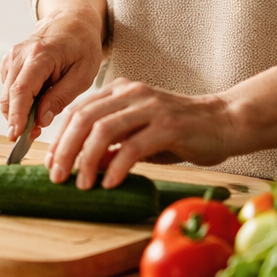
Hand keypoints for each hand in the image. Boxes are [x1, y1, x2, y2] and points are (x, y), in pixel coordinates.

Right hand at [1, 0, 107, 143]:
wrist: (71, 21)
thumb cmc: (82, 46)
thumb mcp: (83, 74)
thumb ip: (61, 97)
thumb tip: (41, 120)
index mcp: (41, 55)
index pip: (22, 90)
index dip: (16, 116)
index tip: (14, 136)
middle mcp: (20, 54)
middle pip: (9, 96)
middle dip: (17, 120)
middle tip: (34, 136)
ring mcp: (11, 57)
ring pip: (6, 95)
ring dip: (18, 112)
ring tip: (41, 118)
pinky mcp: (9, 63)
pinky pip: (9, 89)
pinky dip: (19, 101)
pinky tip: (37, 102)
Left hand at [44, 80, 237, 188]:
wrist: (225, 122)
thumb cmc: (181, 132)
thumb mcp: (140, 135)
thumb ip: (113, 144)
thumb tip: (83, 164)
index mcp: (120, 91)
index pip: (78, 110)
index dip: (60, 137)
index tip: (51, 163)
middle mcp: (132, 94)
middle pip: (84, 118)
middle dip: (65, 149)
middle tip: (57, 177)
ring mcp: (150, 108)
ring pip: (104, 130)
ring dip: (86, 159)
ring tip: (81, 184)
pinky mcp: (169, 126)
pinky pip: (134, 146)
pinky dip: (117, 166)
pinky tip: (110, 183)